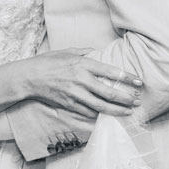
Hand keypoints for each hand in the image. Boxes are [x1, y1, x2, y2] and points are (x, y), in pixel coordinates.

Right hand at [14, 48, 143, 117]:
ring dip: (117, 110)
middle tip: (137, 100)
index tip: (139, 81)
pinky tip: (109, 116)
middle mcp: (81, 80)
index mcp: (83, 65)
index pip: (111, 72)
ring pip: (101, 106)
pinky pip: (88, 112)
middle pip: (109, 93)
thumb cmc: (48, 62)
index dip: (127, 78)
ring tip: (128, 112)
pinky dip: (100, 115)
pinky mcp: (69, 105)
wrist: (29, 77)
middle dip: (126, 98)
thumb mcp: (67, 52)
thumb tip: (96, 52)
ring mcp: (75, 94)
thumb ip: (84, 52)